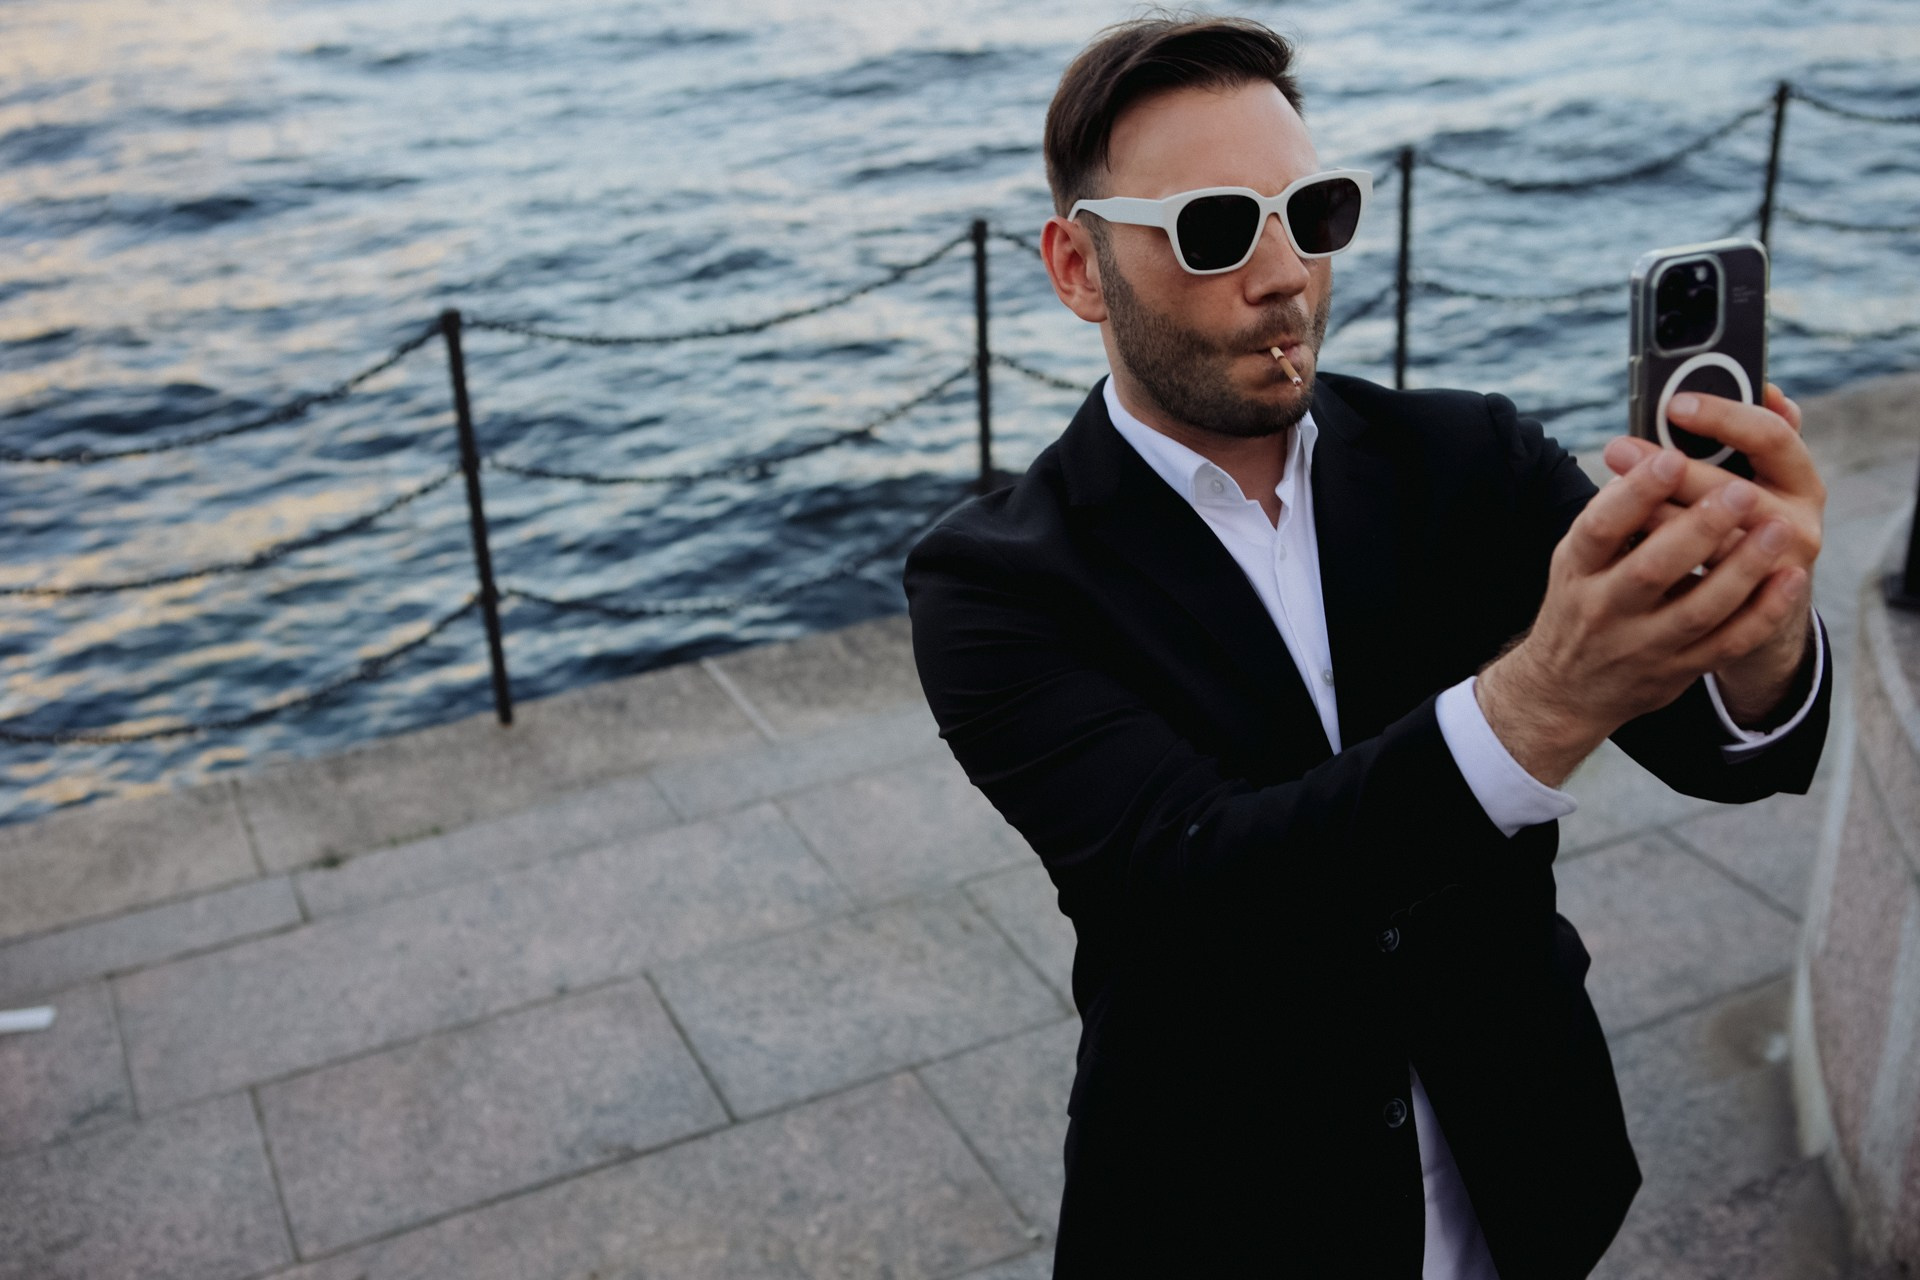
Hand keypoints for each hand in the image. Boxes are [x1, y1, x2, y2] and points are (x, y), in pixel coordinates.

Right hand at [1598, 384, 1824, 722]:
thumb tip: (1667, 449)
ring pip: (1699, 609)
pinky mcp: (1679, 669)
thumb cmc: (1582, 599)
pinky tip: (1790, 579)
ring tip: (1777, 528)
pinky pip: (1729, 643)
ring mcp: (1643, 644)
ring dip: (1742, 569)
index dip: (1635, 494)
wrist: (1567, 688)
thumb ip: (1615, 511)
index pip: (1600, 528)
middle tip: (1739, 492)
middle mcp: (1604, 607)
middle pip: (1652, 570)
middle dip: (1698, 529)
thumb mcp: (1576, 556)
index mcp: (1575, 569)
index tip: (1670, 456)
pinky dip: (1762, 613)